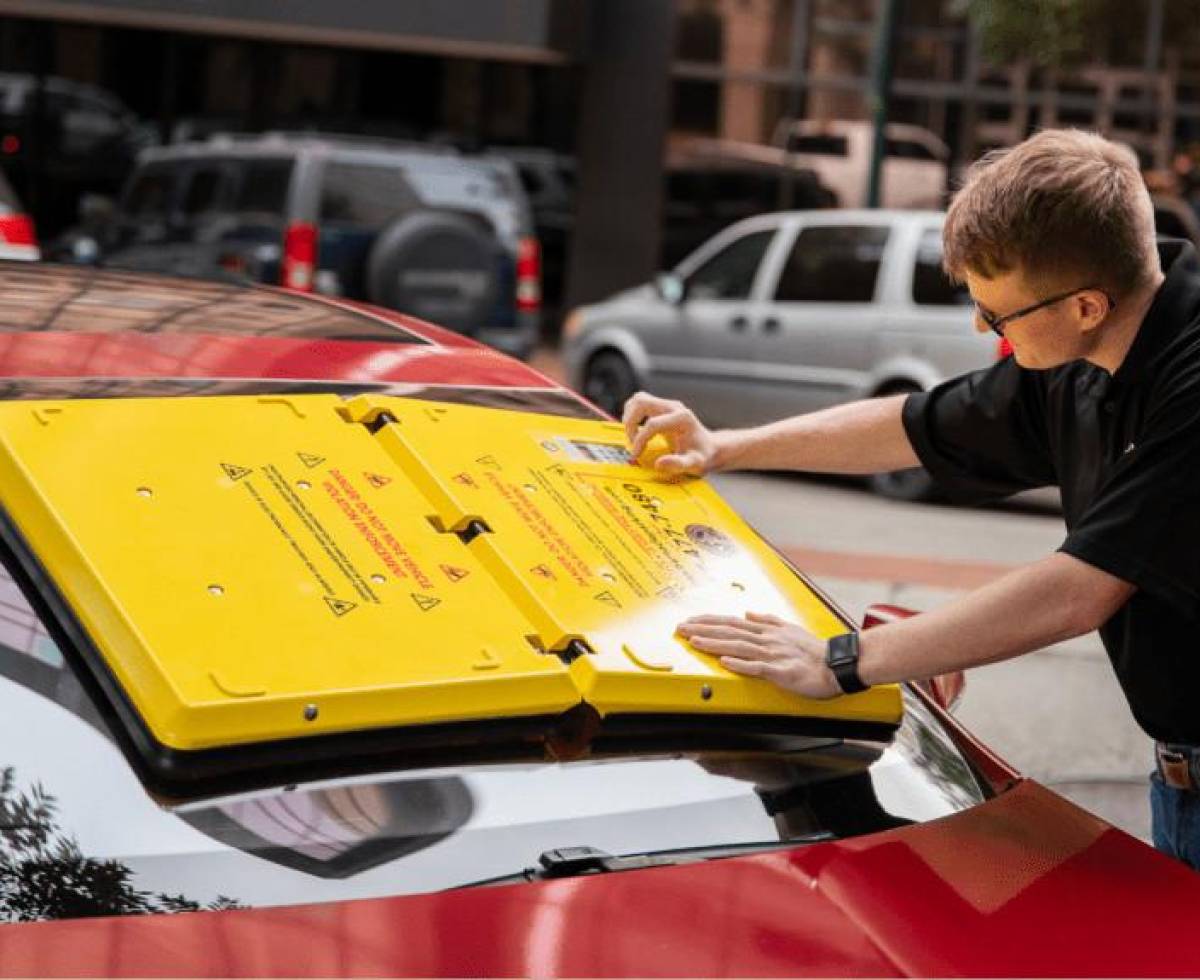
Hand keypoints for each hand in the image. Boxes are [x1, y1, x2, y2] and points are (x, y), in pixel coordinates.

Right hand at [622, 391, 720, 476]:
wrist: (709, 447)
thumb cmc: (702, 455)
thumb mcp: (694, 464)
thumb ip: (678, 464)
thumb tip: (659, 464)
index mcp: (682, 418)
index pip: (652, 424)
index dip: (640, 440)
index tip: (636, 455)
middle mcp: (674, 407)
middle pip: (642, 402)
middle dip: (630, 423)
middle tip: (632, 441)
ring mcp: (667, 404)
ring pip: (639, 399)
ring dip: (630, 417)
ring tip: (634, 435)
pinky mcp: (662, 406)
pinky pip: (640, 403)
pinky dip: (633, 414)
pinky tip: (637, 430)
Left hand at [675, 612, 840, 699]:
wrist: (838, 664)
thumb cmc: (815, 650)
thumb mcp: (790, 629)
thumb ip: (767, 620)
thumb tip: (748, 612)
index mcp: (767, 631)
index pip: (731, 623)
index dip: (708, 622)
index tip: (690, 621)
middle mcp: (767, 639)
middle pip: (729, 632)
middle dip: (703, 630)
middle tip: (680, 629)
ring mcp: (773, 654)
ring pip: (738, 647)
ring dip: (714, 644)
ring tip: (694, 642)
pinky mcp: (781, 671)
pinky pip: (758, 668)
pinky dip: (740, 664)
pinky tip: (724, 662)